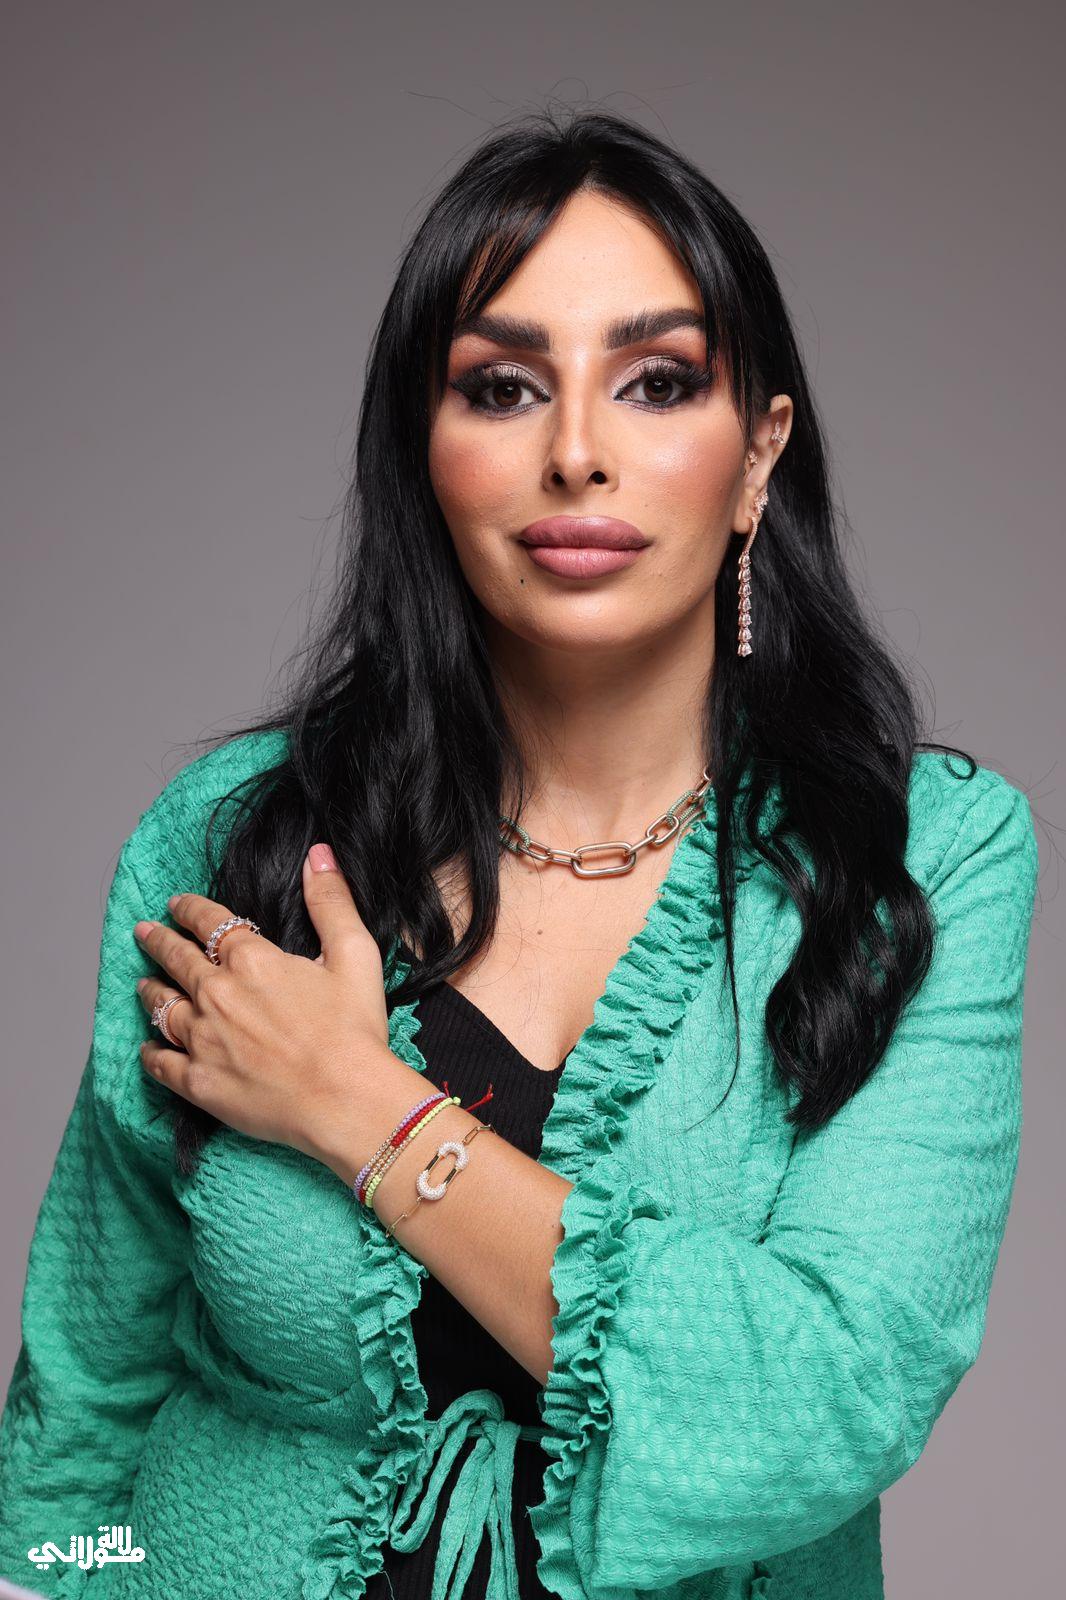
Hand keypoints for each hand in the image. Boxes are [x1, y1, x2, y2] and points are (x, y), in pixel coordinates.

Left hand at [133, 842, 398, 1162]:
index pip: (210, 923)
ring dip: (150, 992)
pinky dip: (151, 1052)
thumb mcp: (355, 954)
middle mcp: (218, 995)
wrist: (346, 1101)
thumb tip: (319, 855)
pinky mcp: (199, 1083)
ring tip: (142, 984)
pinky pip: (161, 1063)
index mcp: (252, 961)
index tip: (176, 904)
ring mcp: (204, 1040)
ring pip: (161, 1007)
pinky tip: (148, 1048)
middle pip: (176, 960)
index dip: (190, 909)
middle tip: (143, 932)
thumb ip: (332, 902)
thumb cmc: (355, 1031)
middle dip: (158, 942)